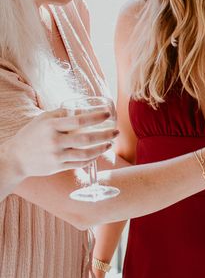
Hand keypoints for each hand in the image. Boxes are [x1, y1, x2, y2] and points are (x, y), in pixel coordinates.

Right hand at [2, 108, 117, 179]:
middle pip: (86, 139)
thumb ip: (62, 114)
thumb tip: (84, 109)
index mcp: (51, 126)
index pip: (79, 120)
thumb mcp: (43, 119)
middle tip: (116, 131)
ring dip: (101, 149)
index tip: (108, 114)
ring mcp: (56, 156)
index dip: (96, 117)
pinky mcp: (57, 168)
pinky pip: (79, 164)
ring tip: (110, 143)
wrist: (15, 158)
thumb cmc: (32, 134)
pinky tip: (98, 153)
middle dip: (105, 135)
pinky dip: (91, 159)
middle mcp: (54, 141)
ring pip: (85, 154)